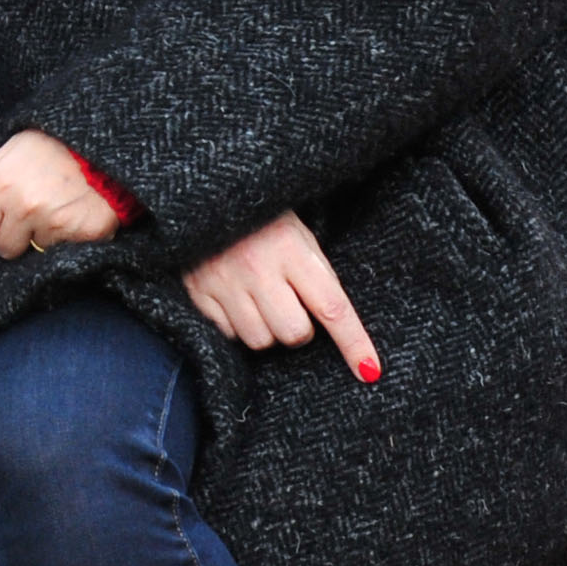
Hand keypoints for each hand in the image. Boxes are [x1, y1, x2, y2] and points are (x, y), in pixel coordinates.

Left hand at [0, 130, 121, 258]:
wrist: (107, 144)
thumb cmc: (52, 147)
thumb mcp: (8, 152)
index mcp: (1, 183)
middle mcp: (25, 206)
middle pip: (1, 249)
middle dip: (11, 235)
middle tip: (30, 210)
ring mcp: (55, 223)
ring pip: (31, 253)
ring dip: (39, 237)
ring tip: (53, 209)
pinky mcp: (84, 236)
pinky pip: (59, 253)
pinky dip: (65, 240)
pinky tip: (71, 216)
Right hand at [181, 210, 378, 380]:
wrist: (203, 195)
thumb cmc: (261, 217)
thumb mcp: (298, 232)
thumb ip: (316, 274)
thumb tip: (338, 324)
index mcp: (290, 247)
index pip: (332, 307)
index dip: (353, 342)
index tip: (369, 369)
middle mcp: (257, 267)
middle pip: (294, 333)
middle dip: (299, 328)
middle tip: (290, 303)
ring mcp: (223, 281)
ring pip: (260, 340)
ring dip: (267, 329)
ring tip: (259, 300)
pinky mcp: (198, 293)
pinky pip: (228, 335)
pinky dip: (236, 326)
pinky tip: (235, 300)